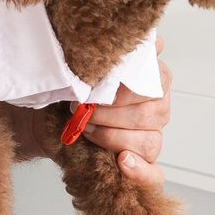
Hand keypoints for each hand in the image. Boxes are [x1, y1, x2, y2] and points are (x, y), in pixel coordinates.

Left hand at [85, 38, 170, 183]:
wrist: (55, 115)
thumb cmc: (78, 89)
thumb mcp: (91, 65)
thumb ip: (119, 54)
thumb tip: (153, 41)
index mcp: (154, 79)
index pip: (158, 82)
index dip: (125, 91)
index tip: (97, 93)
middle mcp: (158, 107)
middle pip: (152, 114)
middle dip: (111, 114)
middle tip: (83, 111)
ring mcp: (152, 136)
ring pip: (150, 141)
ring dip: (114, 138)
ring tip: (88, 131)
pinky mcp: (142, 162)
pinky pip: (154, 174)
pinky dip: (140, 172)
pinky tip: (123, 163)